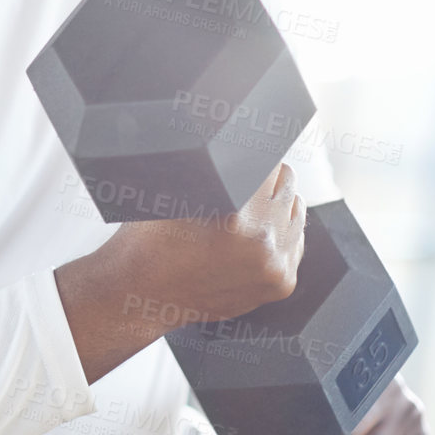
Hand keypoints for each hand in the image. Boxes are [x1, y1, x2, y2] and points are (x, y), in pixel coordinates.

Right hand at [58, 163, 305, 382]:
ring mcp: (276, 269)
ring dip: (274, 205)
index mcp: (237, 220)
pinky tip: (251, 234)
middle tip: (237, 181)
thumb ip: (209, 169)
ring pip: (295, 213)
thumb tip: (234, 139)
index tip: (239, 153)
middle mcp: (264, 246)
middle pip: (287, 185)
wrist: (139, 295)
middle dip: (264, 179)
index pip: (267, 163)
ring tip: (242, 210)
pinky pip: (295, 242)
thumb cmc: (147, 241)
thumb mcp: (171, 194)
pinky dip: (278, 233)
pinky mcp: (280, 285)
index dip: (250, 153)